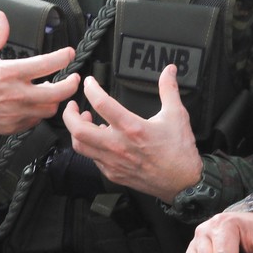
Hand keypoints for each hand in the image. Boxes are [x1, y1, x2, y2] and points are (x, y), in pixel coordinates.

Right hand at [0, 10, 79, 135]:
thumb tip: (2, 16)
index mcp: (9, 72)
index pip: (46, 64)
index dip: (63, 57)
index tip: (70, 53)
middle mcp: (15, 94)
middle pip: (57, 93)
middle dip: (71, 85)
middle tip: (74, 78)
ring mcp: (14, 113)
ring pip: (49, 110)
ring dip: (55, 100)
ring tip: (53, 91)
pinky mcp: (10, 127)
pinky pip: (35, 121)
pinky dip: (39, 113)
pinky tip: (36, 104)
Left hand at [62, 66, 201, 201]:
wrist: (182, 182)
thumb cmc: (179, 151)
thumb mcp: (177, 114)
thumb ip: (169, 89)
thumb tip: (169, 70)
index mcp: (132, 128)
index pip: (102, 104)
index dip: (91, 89)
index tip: (89, 82)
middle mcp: (118, 146)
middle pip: (79, 130)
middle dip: (69, 114)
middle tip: (72, 104)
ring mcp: (113, 162)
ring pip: (81, 147)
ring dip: (77, 131)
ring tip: (83, 121)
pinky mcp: (113, 173)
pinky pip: (92, 159)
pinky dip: (90, 146)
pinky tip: (99, 139)